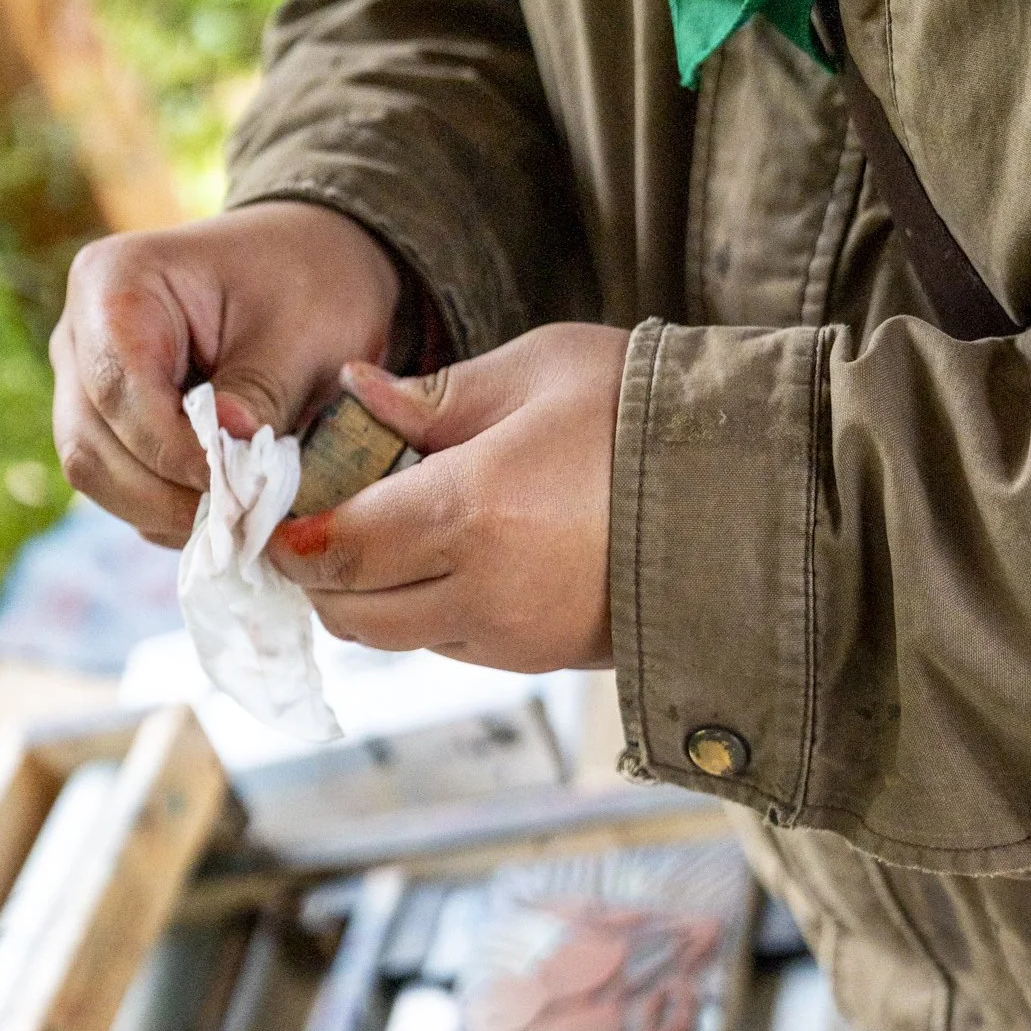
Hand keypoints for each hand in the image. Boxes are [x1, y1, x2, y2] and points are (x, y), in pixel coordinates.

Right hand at [49, 202, 400, 546]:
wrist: (309, 268)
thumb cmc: (307, 286)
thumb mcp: (303, 334)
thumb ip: (261, 395)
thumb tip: (224, 464)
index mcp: (115, 284)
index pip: (120, 392)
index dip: (176, 453)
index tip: (240, 488)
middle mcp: (79, 333)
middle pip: (90, 444)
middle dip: (166, 495)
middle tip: (243, 519)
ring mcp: (82, 380)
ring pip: (96, 472)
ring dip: (165, 510)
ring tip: (237, 516)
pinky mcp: (103, 421)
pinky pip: (116, 483)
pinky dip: (166, 508)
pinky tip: (223, 503)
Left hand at [268, 323, 627, 671]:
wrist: (755, 493)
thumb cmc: (647, 413)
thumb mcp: (538, 372)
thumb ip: (436, 395)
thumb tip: (355, 393)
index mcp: (469, 512)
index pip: (335, 548)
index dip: (291, 537)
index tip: (275, 510)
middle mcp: (481, 592)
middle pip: (352, 613)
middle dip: (319, 575)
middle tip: (312, 524)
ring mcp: (514, 637)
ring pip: (399, 638)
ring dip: (372, 597)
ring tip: (380, 534)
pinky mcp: (544, 658)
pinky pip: (454, 644)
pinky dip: (427, 611)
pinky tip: (448, 555)